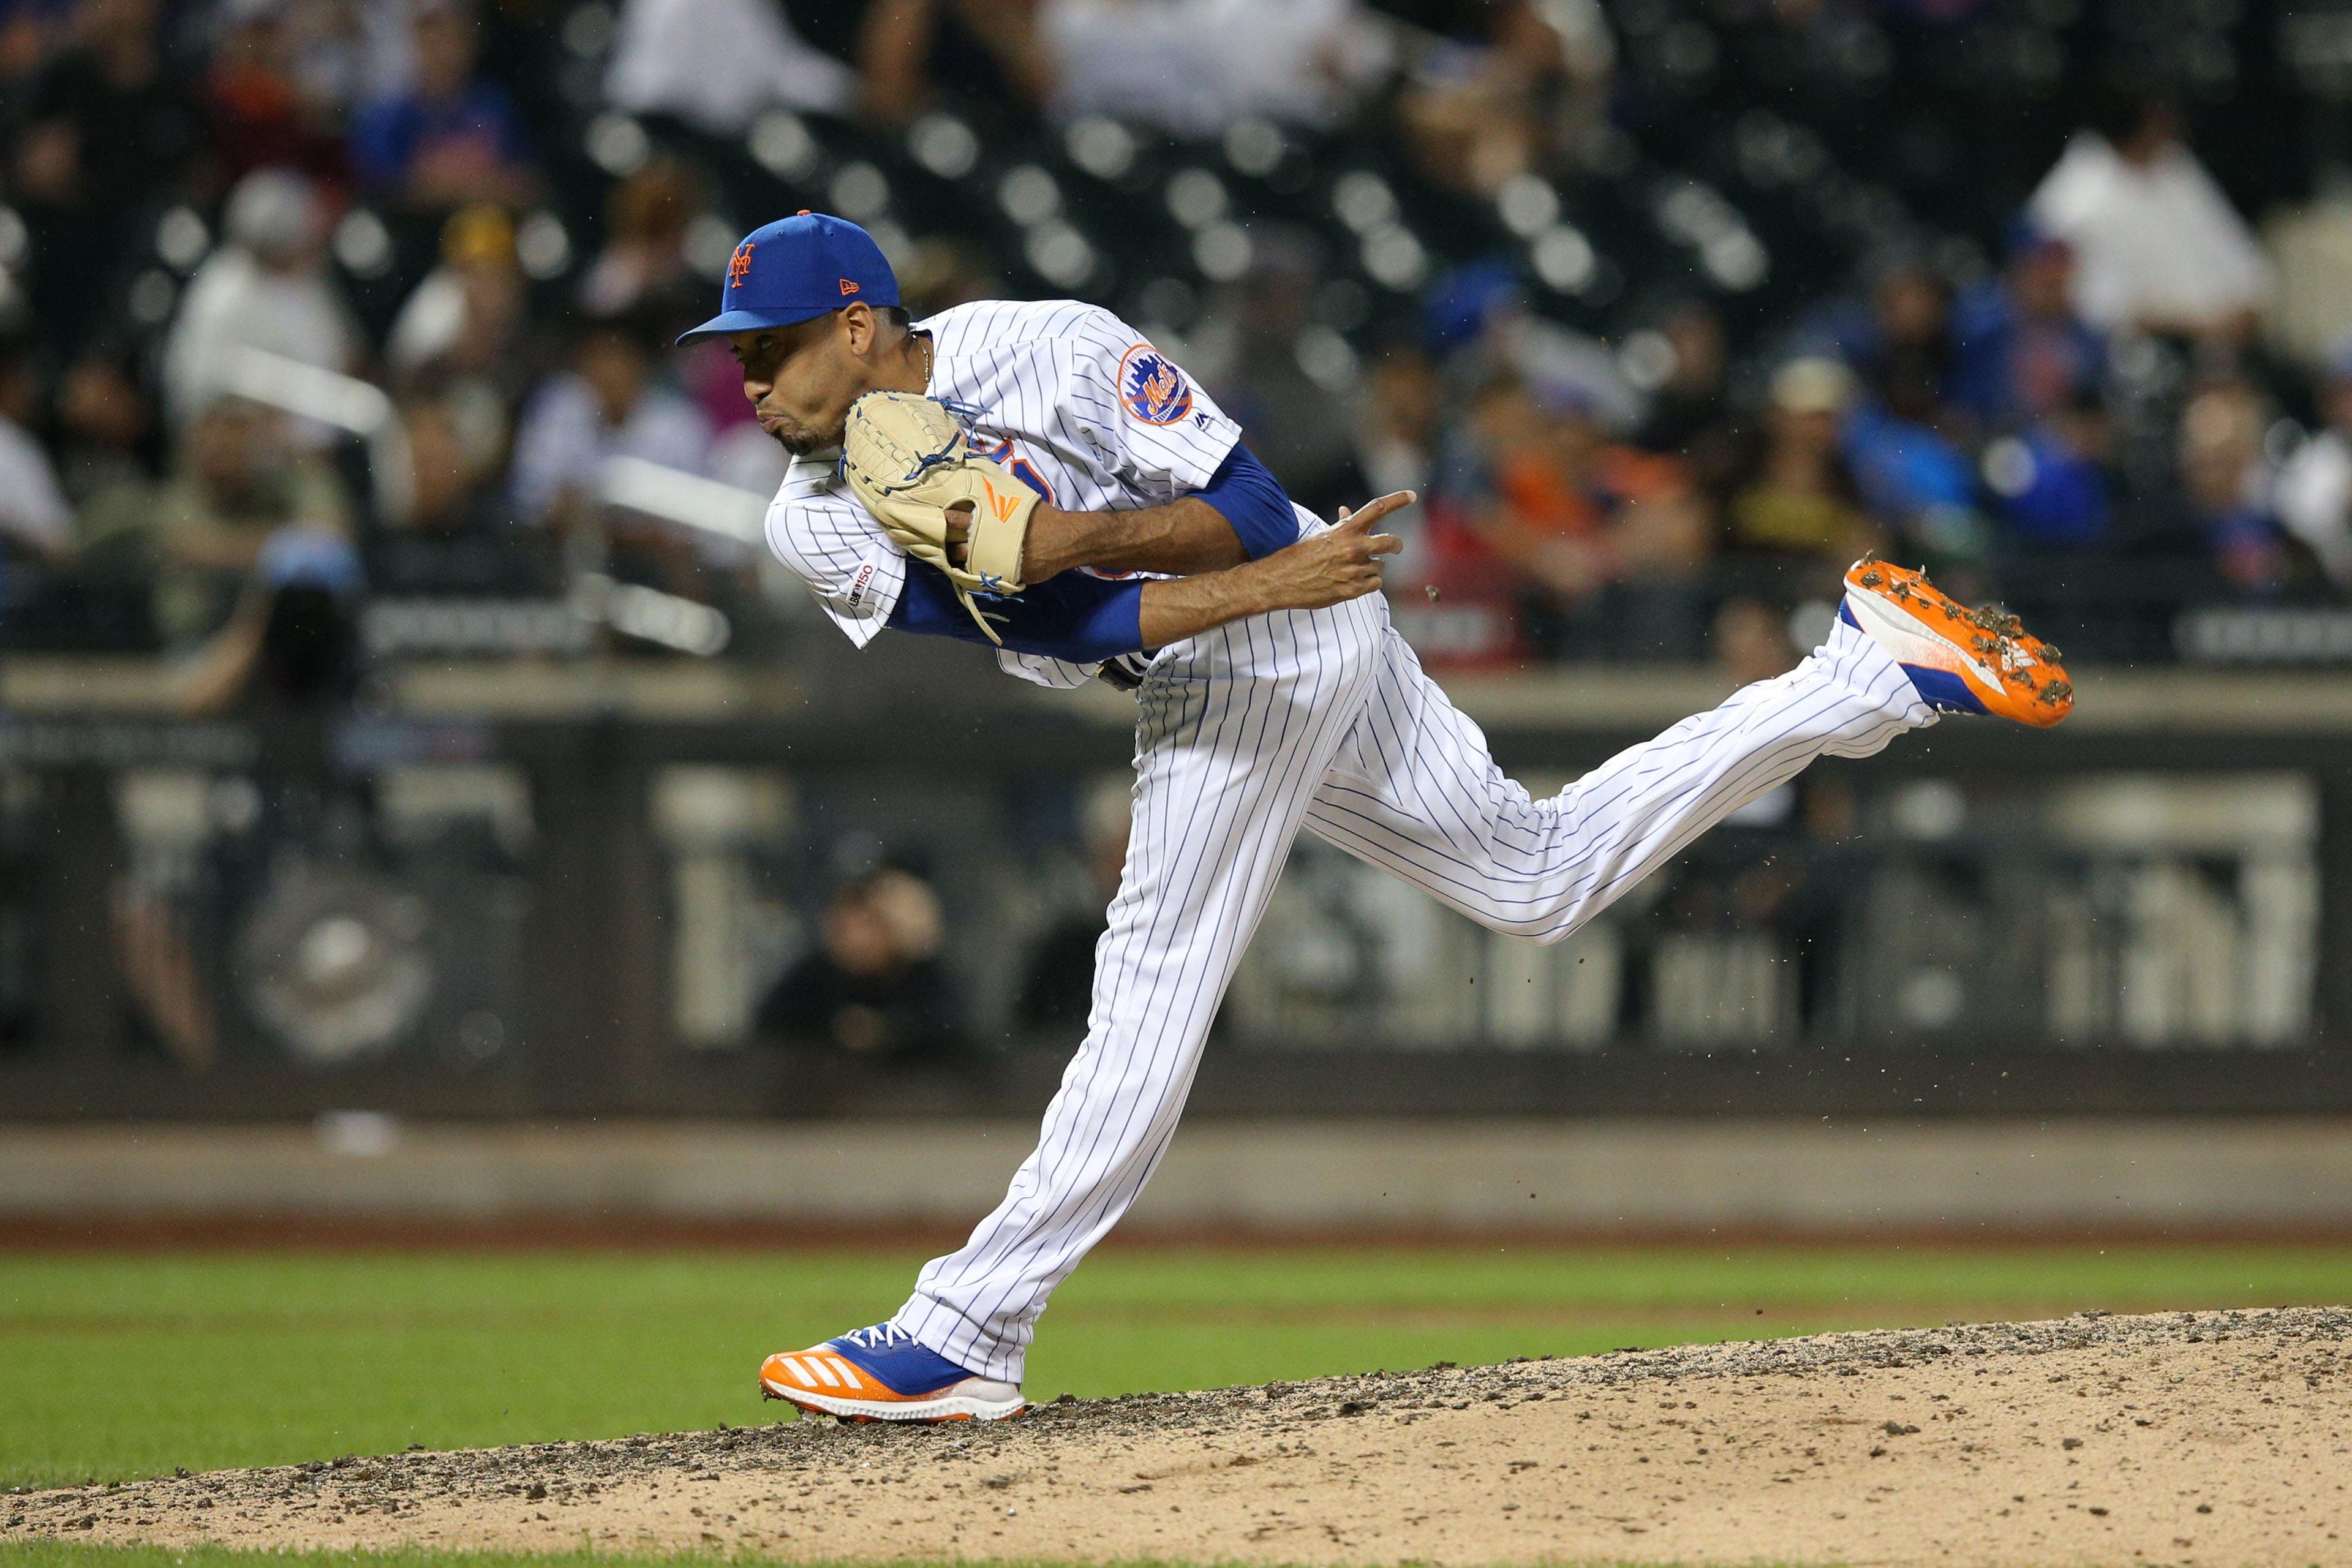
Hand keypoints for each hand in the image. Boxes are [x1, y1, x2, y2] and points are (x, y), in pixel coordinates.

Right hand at [1244, 492, 1409, 611]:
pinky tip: (1353, 581)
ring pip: (1381, 567)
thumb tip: (1347, 511)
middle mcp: (1354, 548)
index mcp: (1345, 530)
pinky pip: (1376, 584)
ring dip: (1372, 568)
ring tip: (1353, 570)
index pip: (1378, 508)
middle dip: (1396, 545)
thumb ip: (1341, 525)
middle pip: (1391, 542)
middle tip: (1396, 547)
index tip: (1412, 495)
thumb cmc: (1300, 556)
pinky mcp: (1353, 590)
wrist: (1281, 581)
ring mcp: (1354, 570)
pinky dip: (1369, 583)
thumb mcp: (1322, 535)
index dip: (1398, 500)